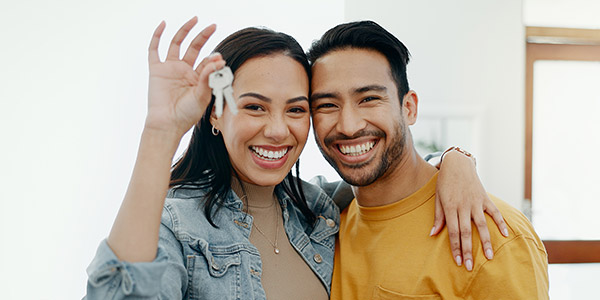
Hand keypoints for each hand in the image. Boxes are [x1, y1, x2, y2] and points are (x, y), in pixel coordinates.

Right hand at [145, 17, 225, 136]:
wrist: (168, 124)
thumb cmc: (186, 114)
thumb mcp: (202, 96)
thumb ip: (208, 77)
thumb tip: (218, 59)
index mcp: (197, 78)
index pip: (206, 62)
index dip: (213, 58)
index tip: (219, 57)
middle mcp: (184, 71)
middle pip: (194, 47)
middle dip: (203, 36)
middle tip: (212, 26)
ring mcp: (170, 68)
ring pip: (177, 44)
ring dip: (185, 31)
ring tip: (195, 19)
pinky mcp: (156, 70)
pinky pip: (155, 49)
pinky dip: (157, 36)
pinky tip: (164, 24)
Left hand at [430, 150, 508, 270]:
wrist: (457, 164)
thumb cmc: (444, 183)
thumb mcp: (437, 198)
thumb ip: (438, 217)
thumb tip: (432, 234)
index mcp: (450, 207)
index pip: (453, 232)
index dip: (455, 247)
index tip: (458, 261)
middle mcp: (463, 206)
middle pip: (466, 232)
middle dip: (468, 250)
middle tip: (470, 266)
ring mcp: (475, 202)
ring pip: (482, 225)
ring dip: (485, 242)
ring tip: (489, 257)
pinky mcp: (484, 197)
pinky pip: (494, 212)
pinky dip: (500, 222)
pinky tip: (505, 235)